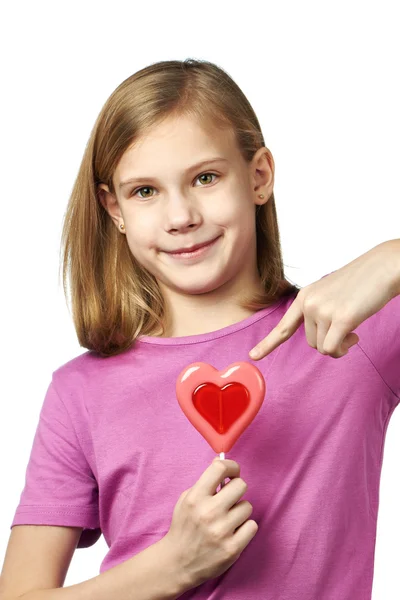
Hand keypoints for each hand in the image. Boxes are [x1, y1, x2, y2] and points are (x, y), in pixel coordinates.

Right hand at [164, 458, 257, 588]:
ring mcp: (221, 531)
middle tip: (230, 498)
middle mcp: (209, 512)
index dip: (231, 467)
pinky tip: (233, 531)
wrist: (177, 563)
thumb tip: (221, 462)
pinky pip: (252, 526)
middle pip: (240, 485)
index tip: (232, 472)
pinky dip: (245, 528)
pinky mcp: (232, 548)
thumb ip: (204, 482)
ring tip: (228, 519)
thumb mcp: (186, 500)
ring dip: (239, 511)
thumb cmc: (183, 527)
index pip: (220, 469)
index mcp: (196, 498)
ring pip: (247, 506)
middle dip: (236, 489)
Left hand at [249, 240, 399, 359]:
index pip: (284, 326)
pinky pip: (332, 349)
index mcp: (305, 296)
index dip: (268, 343)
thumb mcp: (331, 295)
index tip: (253, 356)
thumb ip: (320, 314)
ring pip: (323, 348)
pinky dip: (343, 349)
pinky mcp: (341, 318)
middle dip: (329, 340)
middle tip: (347, 328)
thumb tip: (323, 343)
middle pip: (311, 343)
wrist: (383, 267)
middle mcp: (309, 303)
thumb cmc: (361, 283)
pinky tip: (356, 335)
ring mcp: (323, 310)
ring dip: (339, 345)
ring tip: (353, 327)